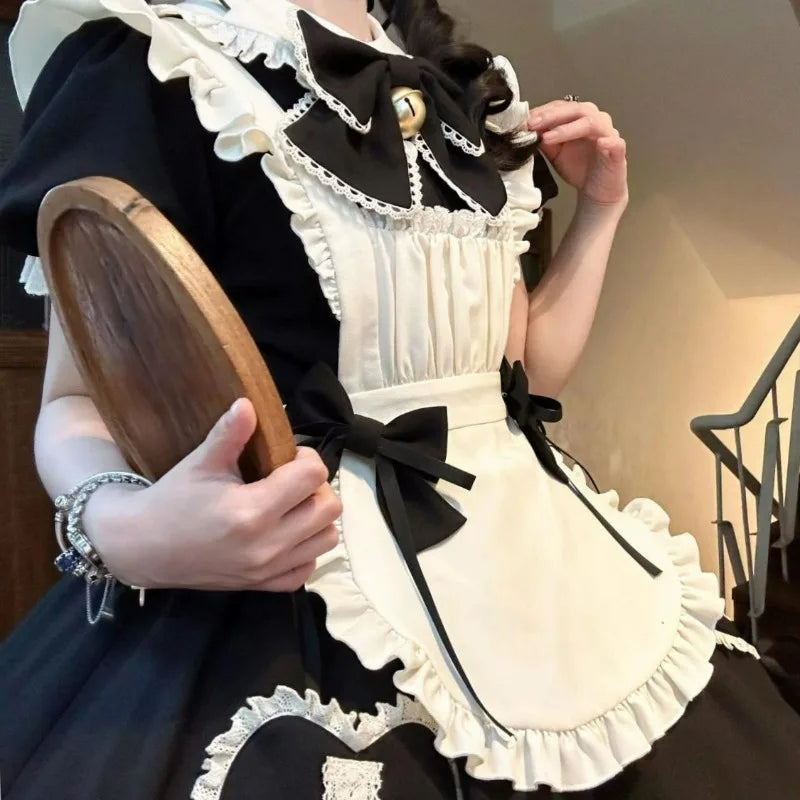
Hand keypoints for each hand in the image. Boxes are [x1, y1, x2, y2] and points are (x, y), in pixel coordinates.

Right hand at [84, 399, 340, 591]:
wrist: (143, 548)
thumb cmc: (173, 499)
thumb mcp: (200, 463)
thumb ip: (229, 434)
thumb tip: (248, 403)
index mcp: (252, 510)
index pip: (312, 476)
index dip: (307, 458)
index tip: (289, 456)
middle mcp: (267, 544)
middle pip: (330, 508)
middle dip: (317, 487)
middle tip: (292, 479)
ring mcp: (268, 570)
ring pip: (327, 539)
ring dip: (316, 518)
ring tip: (291, 505)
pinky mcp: (264, 586)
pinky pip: (308, 567)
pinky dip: (305, 549)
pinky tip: (285, 533)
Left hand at [527, 100, 627, 207]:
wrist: (596, 191)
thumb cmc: (579, 168)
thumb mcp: (554, 153)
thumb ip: (543, 140)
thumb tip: (527, 129)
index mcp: (579, 118)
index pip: (561, 107)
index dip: (543, 111)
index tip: (525, 120)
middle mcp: (595, 121)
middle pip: (574, 110)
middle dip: (551, 116)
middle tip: (533, 124)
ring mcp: (608, 134)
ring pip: (591, 123)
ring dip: (568, 129)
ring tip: (549, 138)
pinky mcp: (617, 150)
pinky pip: (615, 143)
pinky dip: (607, 141)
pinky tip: (599, 143)